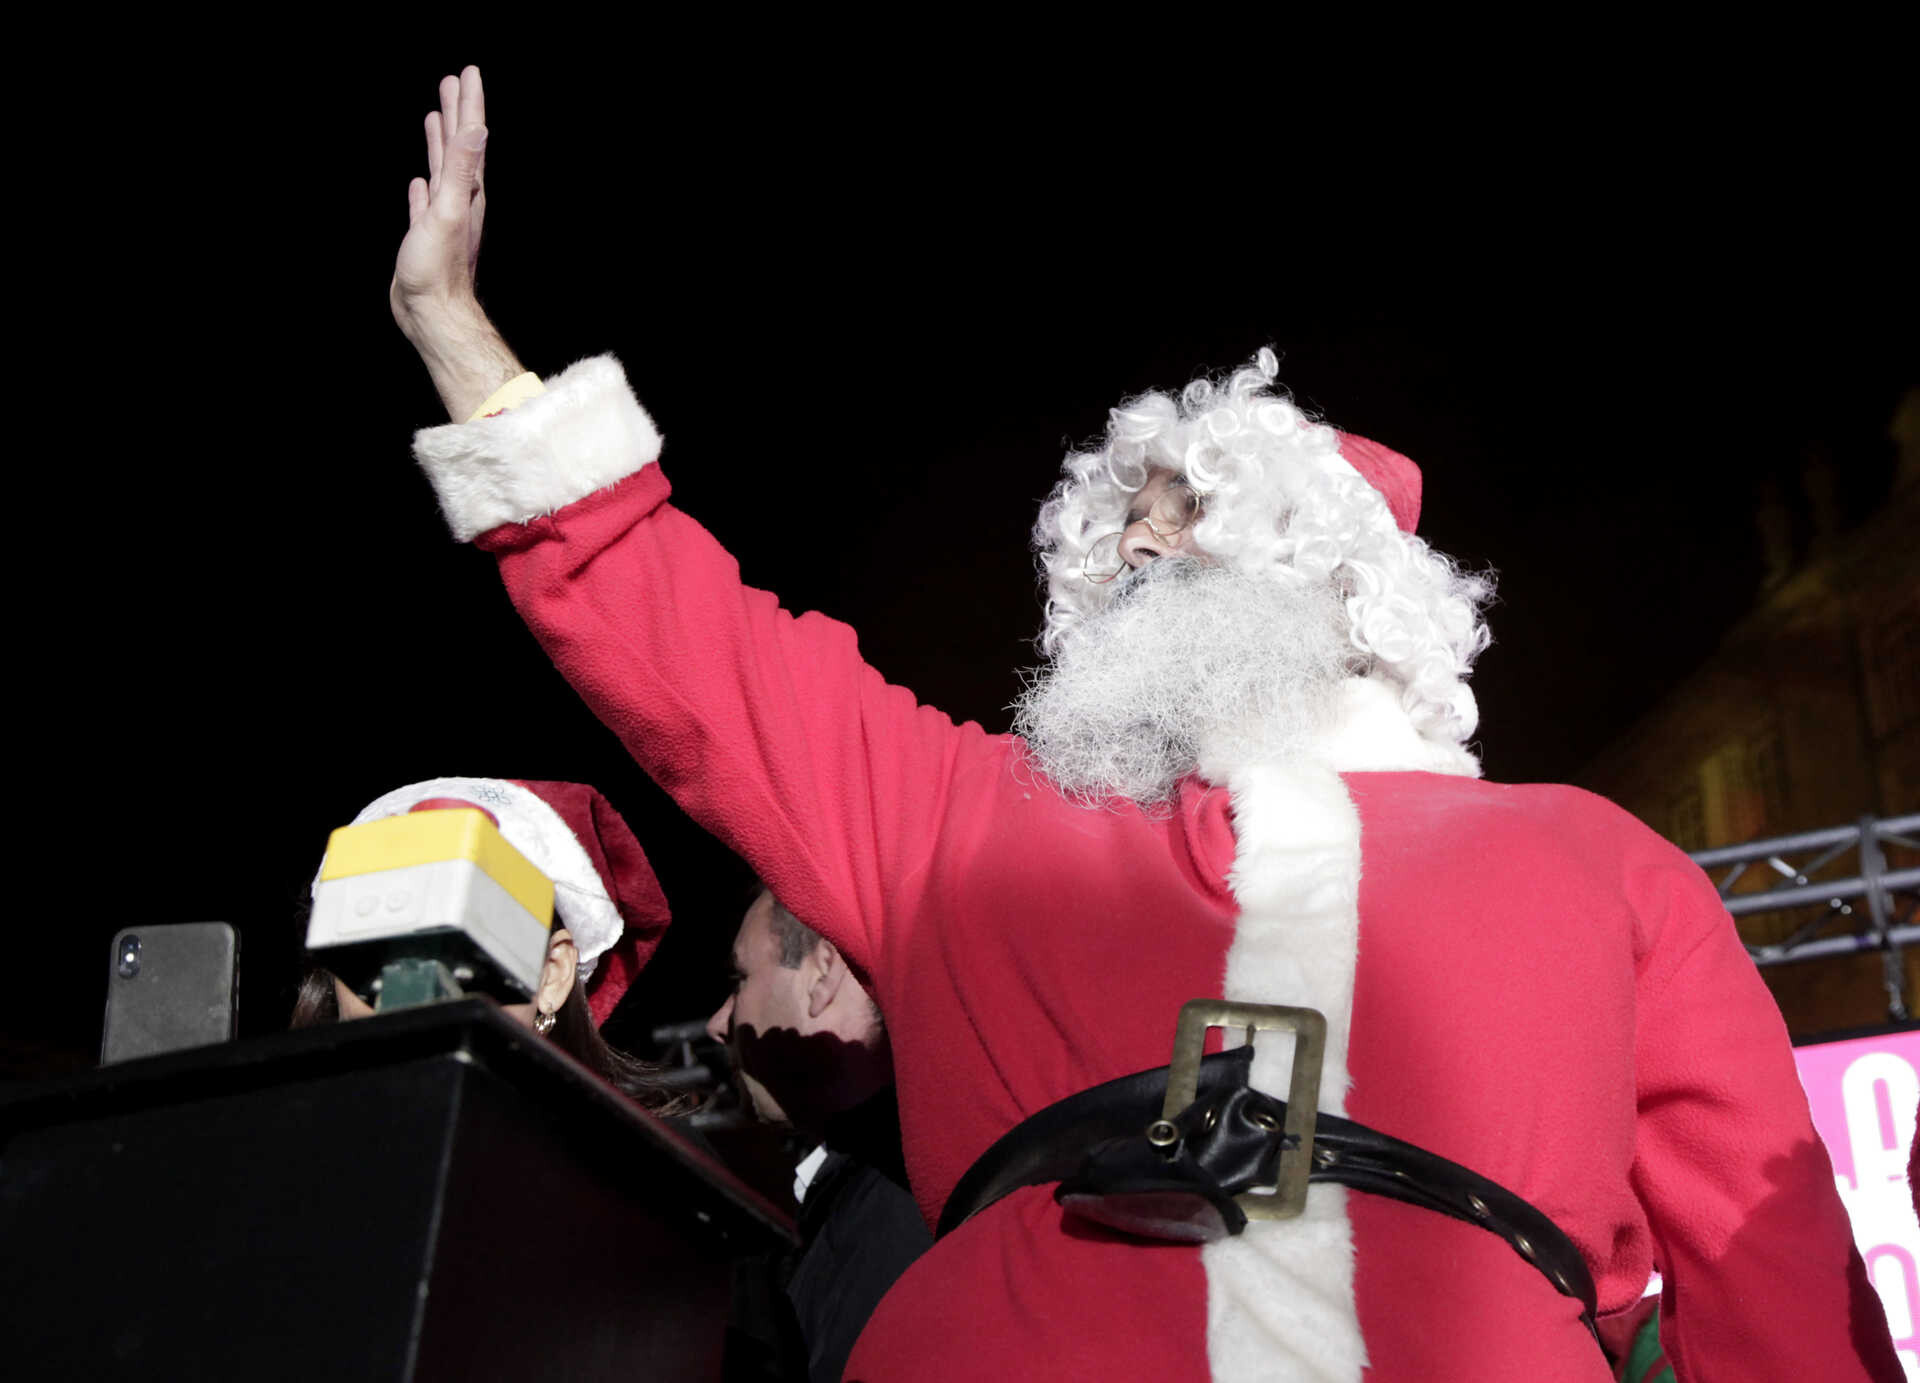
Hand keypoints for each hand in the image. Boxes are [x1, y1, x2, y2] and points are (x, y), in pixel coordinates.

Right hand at [390, 67, 488, 343]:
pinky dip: (423, 186)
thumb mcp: (449, 212)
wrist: (431, 314)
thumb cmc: (439, 270)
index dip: (469, 104)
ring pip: (442, 170)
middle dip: (457, 112)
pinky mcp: (426, 236)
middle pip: (459, 146)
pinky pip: (425, 202)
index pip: (469, 137)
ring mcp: (442, 218)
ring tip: (435, 116)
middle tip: (453, 81)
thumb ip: (461, 170)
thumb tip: (477, 130)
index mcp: (466, 192)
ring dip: (440, 142)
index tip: (468, 73)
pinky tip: (419, 180)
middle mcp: (459, 201)